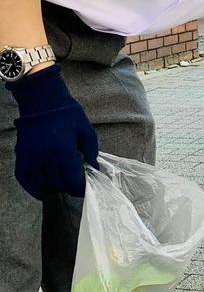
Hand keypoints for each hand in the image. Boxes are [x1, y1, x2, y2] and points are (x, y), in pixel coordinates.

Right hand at [8, 64, 98, 198]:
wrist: (42, 99)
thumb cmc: (67, 113)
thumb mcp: (86, 129)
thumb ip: (92, 150)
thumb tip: (94, 168)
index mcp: (64, 150)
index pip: (71, 180)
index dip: (79, 188)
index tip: (84, 190)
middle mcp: (46, 156)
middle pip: (58, 182)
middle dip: (68, 187)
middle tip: (75, 186)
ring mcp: (31, 156)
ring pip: (42, 182)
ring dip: (53, 187)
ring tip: (62, 186)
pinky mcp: (21, 155)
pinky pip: (24, 178)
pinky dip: (32, 188)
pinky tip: (42, 192)